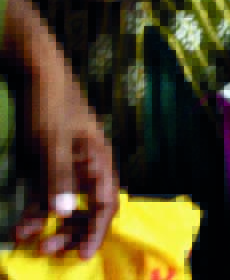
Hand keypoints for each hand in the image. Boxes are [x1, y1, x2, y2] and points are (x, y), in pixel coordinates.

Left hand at [12, 68, 117, 258]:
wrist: (36, 75)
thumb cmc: (49, 106)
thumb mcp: (50, 144)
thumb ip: (57, 179)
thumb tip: (62, 214)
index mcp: (98, 160)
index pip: (106, 203)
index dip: (96, 231)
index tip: (82, 255)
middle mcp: (88, 166)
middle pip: (90, 208)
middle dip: (72, 233)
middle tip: (48, 250)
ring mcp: (69, 165)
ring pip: (67, 204)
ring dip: (52, 225)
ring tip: (30, 240)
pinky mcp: (50, 163)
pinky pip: (48, 194)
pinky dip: (38, 211)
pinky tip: (21, 224)